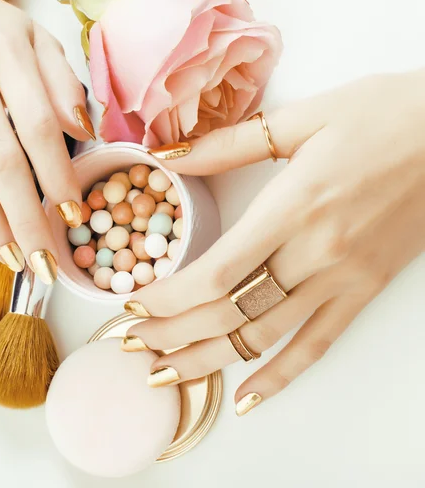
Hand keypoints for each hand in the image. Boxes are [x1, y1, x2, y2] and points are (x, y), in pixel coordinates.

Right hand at [0, 0, 93, 273]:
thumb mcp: (35, 39)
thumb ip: (62, 82)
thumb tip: (83, 132)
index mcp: (9, 54)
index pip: (38, 126)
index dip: (57, 175)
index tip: (74, 215)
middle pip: (0, 158)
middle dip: (26, 217)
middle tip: (43, 261)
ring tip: (10, 258)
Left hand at [123, 69, 424, 414]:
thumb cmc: (382, 115)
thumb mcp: (302, 118)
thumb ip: (229, 143)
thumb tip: (170, 154)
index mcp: (292, 206)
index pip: (215, 273)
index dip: (167, 299)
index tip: (133, 305)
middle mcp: (314, 253)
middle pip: (229, 312)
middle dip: (172, 335)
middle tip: (130, 345)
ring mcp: (342, 278)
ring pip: (264, 338)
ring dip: (209, 361)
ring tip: (166, 376)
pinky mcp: (365, 290)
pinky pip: (319, 345)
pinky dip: (281, 377)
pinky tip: (247, 398)